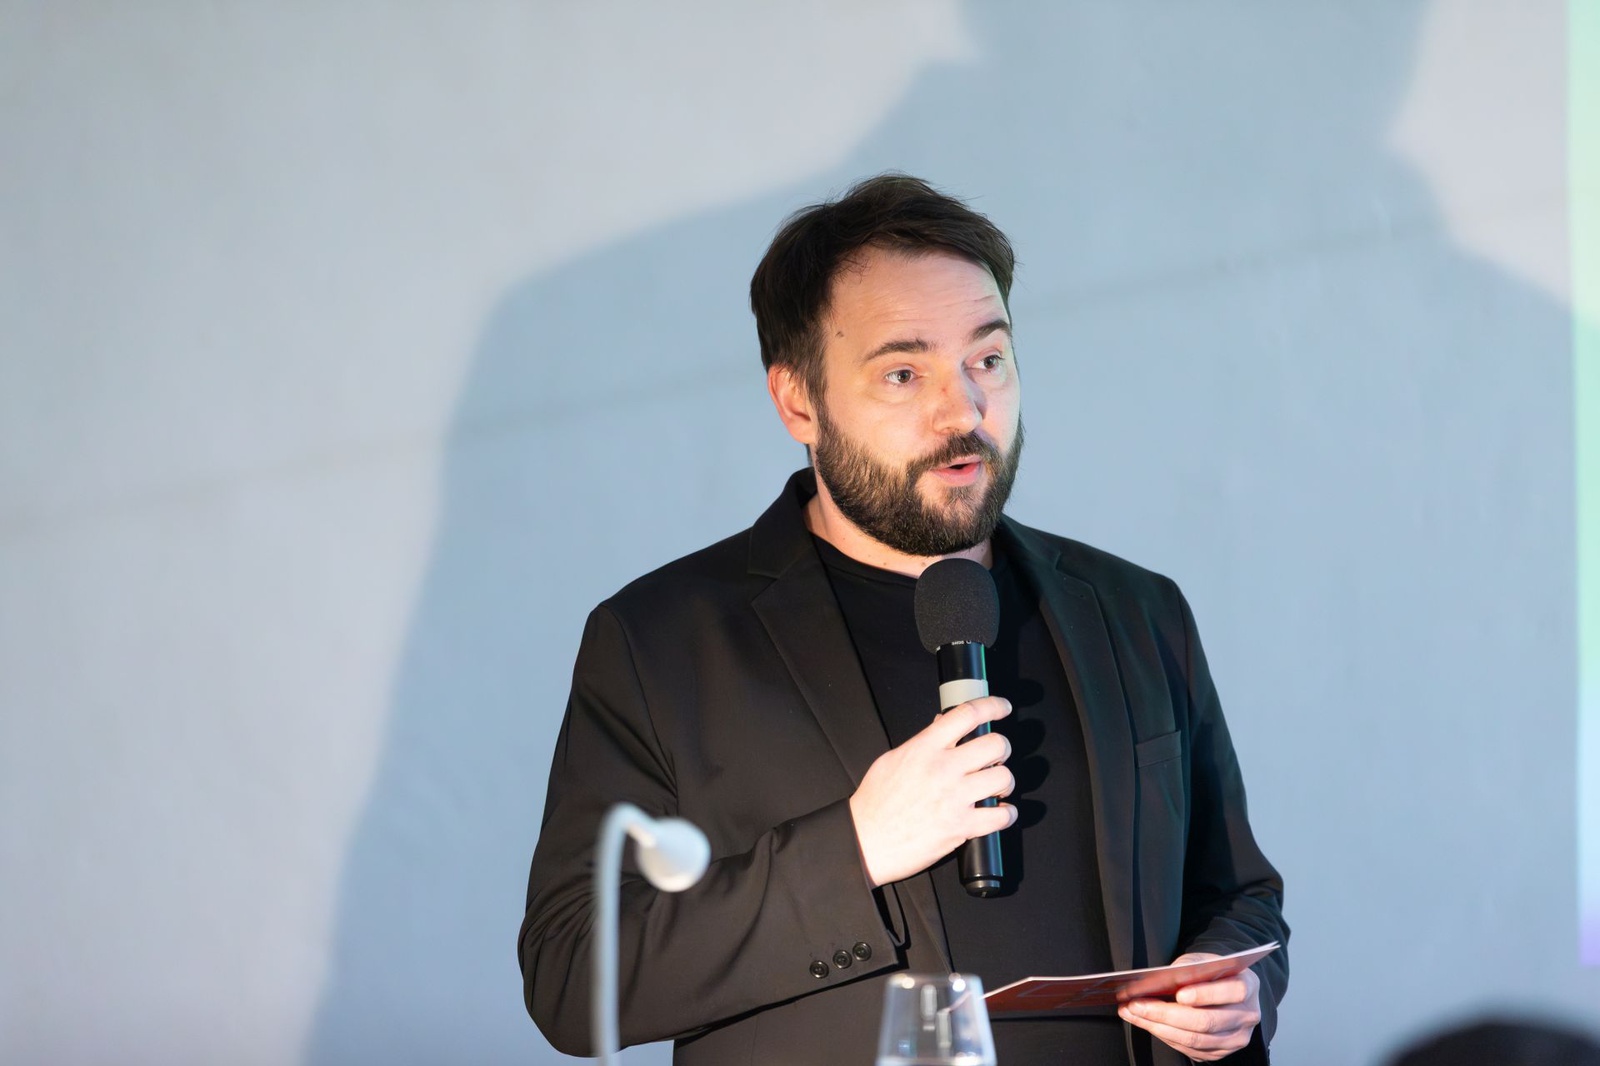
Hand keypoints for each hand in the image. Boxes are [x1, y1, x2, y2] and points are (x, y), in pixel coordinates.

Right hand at [848, 696, 1015, 886]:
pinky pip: (1001, 816)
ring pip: (1003, 777)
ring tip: (996, 787)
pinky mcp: (961, 827)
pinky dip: (1007, 814)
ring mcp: (954, 798)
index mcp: (925, 748)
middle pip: (995, 744)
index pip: (967, 714)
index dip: (992, 706)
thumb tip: (942, 724)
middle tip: (996, 757)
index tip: (1001, 708)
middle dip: (1002, 749)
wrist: (866, 841)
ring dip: (1004, 782)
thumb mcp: (892, 760)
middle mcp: (943, 769)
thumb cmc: (875, 803)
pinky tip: (1000, 813)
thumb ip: (922, 742)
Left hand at [1117, 954, 1260, 1061]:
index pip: (1233, 991)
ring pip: (1196, 1039)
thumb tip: (1160, 981)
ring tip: (1132, 1012)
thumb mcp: (1202, 960)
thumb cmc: (1209, 971)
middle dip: (1167, 1014)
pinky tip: (1145, 1022)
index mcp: (1248, 985)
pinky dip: (1164, 1035)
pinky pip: (1190, 1049)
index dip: (1206, 994)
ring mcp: (1236, 1037)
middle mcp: (1247, 1015)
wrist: (1222, 988)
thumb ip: (1188, 968)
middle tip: (1137, 1004)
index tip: (1179, 994)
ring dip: (1158, 1027)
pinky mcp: (1220, 1052)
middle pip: (1208, 1021)